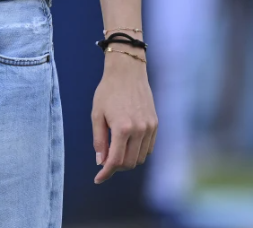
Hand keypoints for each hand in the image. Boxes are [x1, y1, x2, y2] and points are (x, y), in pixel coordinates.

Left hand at [92, 53, 156, 183]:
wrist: (127, 72)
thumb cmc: (108, 91)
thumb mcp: (97, 114)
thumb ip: (99, 140)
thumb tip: (101, 161)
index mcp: (122, 128)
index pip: (116, 161)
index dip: (106, 173)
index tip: (98, 179)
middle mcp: (139, 130)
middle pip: (129, 163)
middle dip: (116, 167)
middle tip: (105, 162)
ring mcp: (149, 127)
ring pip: (140, 158)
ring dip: (128, 161)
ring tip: (115, 153)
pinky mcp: (155, 124)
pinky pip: (148, 148)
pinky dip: (138, 152)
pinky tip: (128, 146)